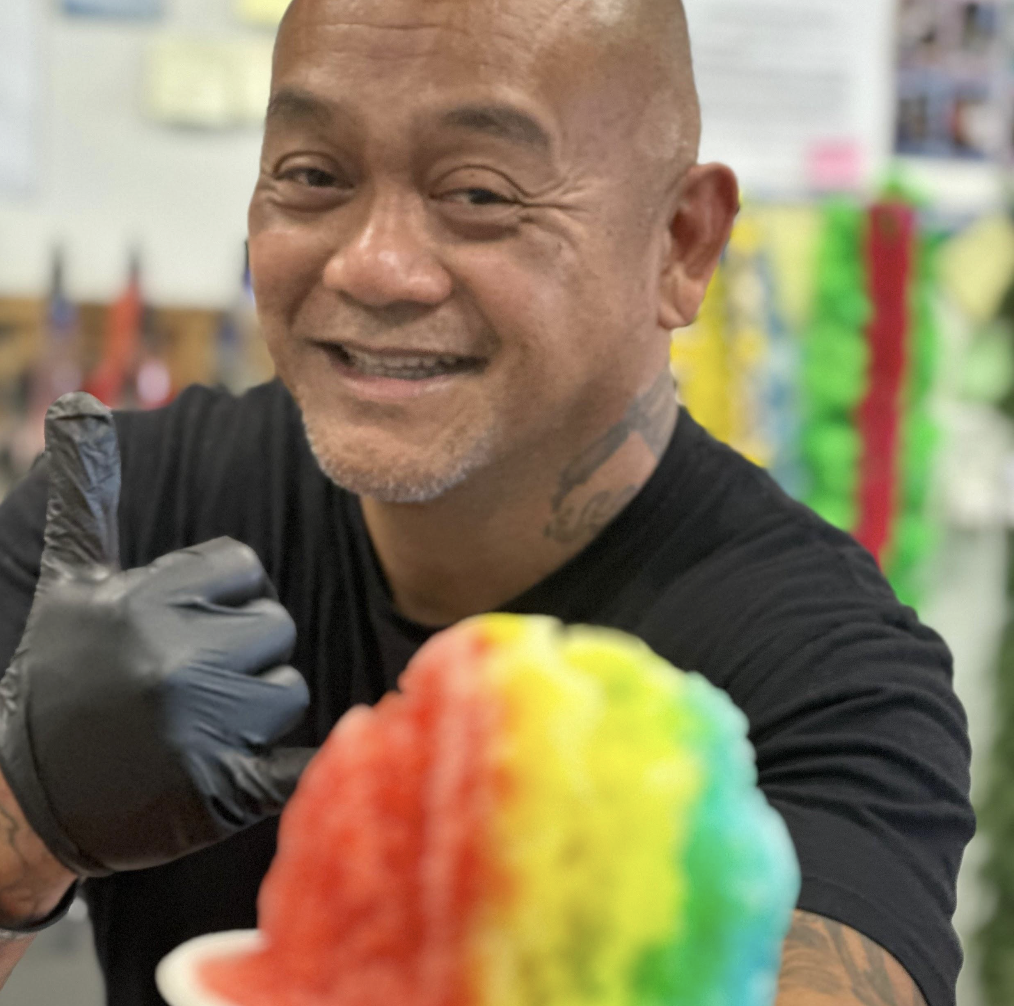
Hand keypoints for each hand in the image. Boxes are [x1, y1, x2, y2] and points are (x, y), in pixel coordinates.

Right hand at [0, 393, 313, 876]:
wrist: (25, 800)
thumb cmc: (61, 676)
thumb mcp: (71, 583)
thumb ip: (87, 494)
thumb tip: (78, 403)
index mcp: (141, 602)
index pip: (242, 566)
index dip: (215, 595)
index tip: (173, 628)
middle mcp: (170, 660)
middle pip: (274, 626)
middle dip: (239, 651)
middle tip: (182, 685)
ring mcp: (198, 729)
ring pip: (288, 688)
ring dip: (254, 709)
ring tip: (193, 727)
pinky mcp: (221, 791)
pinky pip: (300, 757)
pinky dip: (287, 763)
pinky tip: (246, 766)